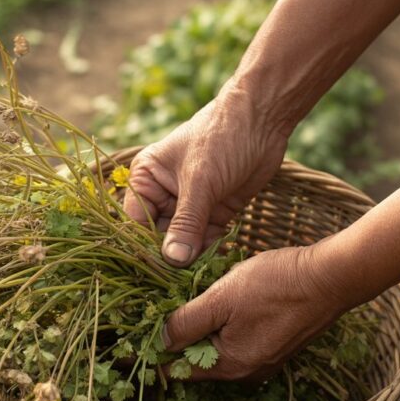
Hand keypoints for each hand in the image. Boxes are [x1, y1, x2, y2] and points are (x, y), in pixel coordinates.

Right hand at [125, 83, 288, 266]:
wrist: (264, 119)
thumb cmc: (222, 137)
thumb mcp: (200, 181)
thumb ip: (186, 223)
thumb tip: (172, 261)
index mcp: (146, 179)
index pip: (135, 222)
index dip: (144, 246)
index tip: (155, 271)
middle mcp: (163, 195)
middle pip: (158, 237)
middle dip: (169, 257)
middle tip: (179, 281)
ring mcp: (189, 206)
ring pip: (183, 243)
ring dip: (191, 259)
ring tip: (198, 276)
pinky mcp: (214, 213)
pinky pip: (206, 241)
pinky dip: (210, 253)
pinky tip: (215, 265)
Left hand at [161, 245, 350, 381]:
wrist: (332, 276)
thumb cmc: (277, 285)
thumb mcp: (221, 298)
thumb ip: (187, 322)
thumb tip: (160, 342)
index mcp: (231, 365)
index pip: (179, 370)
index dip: (156, 352)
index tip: (140, 334)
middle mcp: (247, 371)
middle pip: (197, 360)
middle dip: (180, 337)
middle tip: (162, 308)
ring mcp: (264, 359)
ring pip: (218, 347)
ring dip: (202, 327)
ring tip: (190, 300)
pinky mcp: (275, 345)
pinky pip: (238, 340)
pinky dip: (224, 324)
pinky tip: (222, 301)